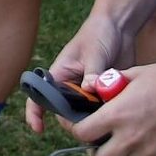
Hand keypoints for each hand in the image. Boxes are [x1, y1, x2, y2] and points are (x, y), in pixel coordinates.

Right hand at [29, 12, 128, 133]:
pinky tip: (118, 111)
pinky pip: (102, 108)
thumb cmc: (98, 33)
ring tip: (106, 120)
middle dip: (74, 121)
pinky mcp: (103, 92)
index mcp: (60, 74)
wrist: (119, 27)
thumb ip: (92, 73)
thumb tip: (90, 90)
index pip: (40, 95)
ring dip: (93, 117)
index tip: (39, 129)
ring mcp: (88, 90)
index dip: (35, 113)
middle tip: (90, 125)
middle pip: (66, 110)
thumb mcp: (94, 53)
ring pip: (85, 112)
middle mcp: (71, 85)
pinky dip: (108, 112)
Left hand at [69, 62, 155, 155]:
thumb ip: (112, 82)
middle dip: (97, 152)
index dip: (76, 130)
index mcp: (116, 114)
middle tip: (102, 143)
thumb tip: (95, 86)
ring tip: (125, 150)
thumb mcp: (134, 73)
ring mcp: (148, 151)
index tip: (80, 127)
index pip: (83, 133)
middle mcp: (129, 136)